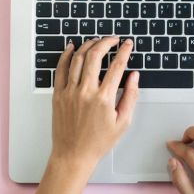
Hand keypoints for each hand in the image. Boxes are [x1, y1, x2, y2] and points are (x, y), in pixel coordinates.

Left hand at [50, 36, 139, 172]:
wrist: (73, 155)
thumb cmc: (98, 142)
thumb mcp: (123, 122)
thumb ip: (131, 96)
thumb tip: (134, 76)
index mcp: (104, 99)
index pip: (117, 66)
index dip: (124, 51)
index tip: (127, 44)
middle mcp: (86, 92)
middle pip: (95, 56)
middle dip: (106, 42)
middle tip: (112, 39)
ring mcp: (70, 92)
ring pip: (78, 58)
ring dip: (88, 45)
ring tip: (96, 41)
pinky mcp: (58, 95)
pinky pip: (61, 69)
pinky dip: (66, 55)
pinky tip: (72, 47)